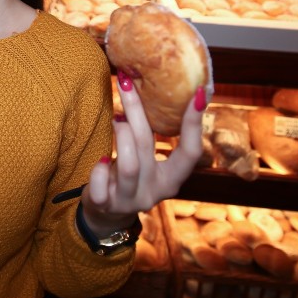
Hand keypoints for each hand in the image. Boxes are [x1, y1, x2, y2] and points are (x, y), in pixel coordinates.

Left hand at [80, 70, 209, 234]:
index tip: (198, 93)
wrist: (106, 215)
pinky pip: (102, 183)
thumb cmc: (129, 177)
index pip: (191, 152)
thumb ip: (150, 136)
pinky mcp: (107, 205)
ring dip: (119, 134)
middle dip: (136, 110)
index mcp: (172, 178)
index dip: (195, 124)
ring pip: (129, 164)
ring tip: (115, 119)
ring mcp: (131, 200)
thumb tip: (145, 87)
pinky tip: (102, 160)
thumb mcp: (146, 160)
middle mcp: (155, 191)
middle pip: (148, 146)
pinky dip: (99, 168)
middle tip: (125, 83)